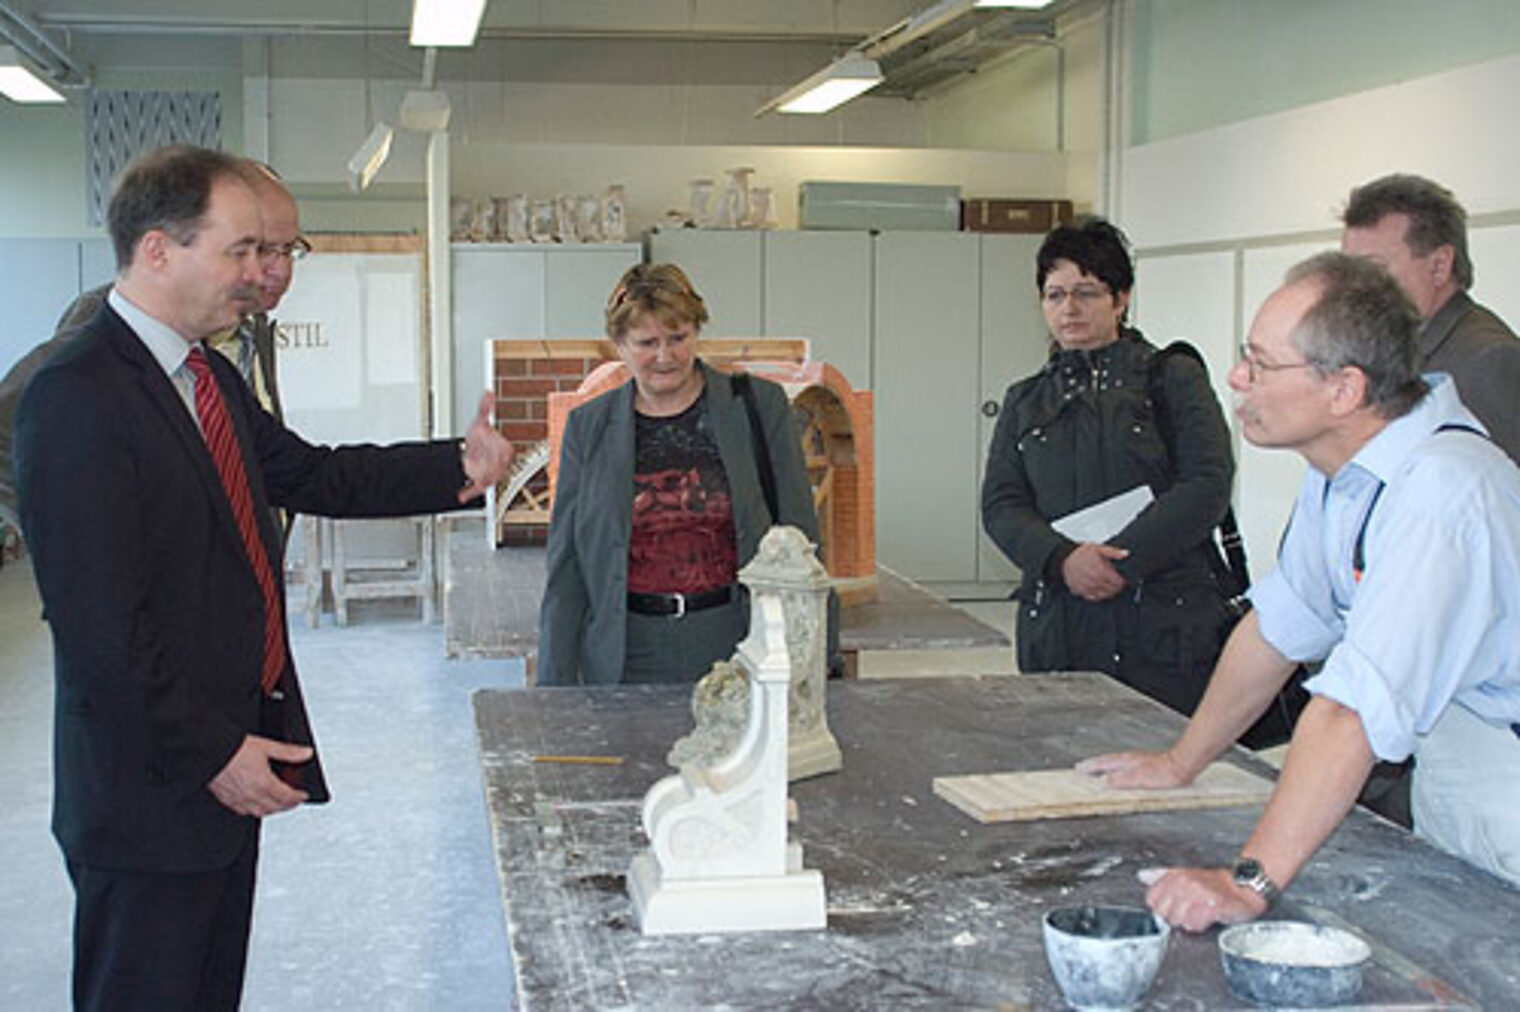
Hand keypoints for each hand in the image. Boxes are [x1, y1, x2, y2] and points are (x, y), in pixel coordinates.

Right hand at [208, 735, 311, 816]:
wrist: (208, 751)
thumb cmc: (233, 748)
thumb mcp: (266, 746)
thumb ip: (288, 752)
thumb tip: (306, 753)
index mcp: (264, 782)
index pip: (287, 797)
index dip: (298, 798)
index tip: (303, 796)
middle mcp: (252, 794)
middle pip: (275, 808)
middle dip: (287, 806)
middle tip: (293, 801)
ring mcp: (238, 799)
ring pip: (259, 813)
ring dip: (271, 810)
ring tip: (277, 804)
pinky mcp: (226, 799)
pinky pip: (243, 811)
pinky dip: (253, 811)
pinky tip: (255, 805)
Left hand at [458, 391, 514, 503]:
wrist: (471, 452)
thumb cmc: (478, 438)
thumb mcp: (479, 421)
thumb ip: (485, 408)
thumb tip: (488, 392)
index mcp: (503, 449)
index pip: (505, 452)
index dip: (500, 453)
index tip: (495, 453)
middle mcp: (498, 463)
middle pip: (498, 468)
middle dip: (491, 469)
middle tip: (484, 468)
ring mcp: (490, 474)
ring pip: (489, 479)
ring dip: (482, 481)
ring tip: (475, 480)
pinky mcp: (480, 482)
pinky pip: (476, 489)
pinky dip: (469, 493)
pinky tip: (461, 495)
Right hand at [1061, 542, 1128, 600]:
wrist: (1063, 560)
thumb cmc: (1080, 554)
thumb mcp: (1097, 548)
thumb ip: (1113, 552)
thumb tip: (1126, 554)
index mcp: (1100, 570)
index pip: (1117, 582)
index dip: (1123, 581)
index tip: (1123, 579)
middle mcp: (1094, 581)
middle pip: (1112, 590)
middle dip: (1117, 587)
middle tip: (1118, 583)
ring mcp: (1087, 588)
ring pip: (1104, 595)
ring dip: (1110, 592)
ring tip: (1110, 586)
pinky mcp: (1081, 592)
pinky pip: (1094, 598)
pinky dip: (1099, 595)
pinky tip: (1100, 589)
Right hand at [1076, 750, 1193, 788]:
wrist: (1181, 767)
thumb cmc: (1163, 774)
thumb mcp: (1138, 779)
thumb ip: (1119, 780)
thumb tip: (1103, 781)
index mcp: (1125, 762)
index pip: (1102, 764)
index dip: (1090, 767)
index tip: (1079, 768)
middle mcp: (1129, 759)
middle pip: (1106, 761)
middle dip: (1094, 764)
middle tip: (1082, 767)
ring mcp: (1137, 760)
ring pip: (1115, 762)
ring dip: (1104, 765)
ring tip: (1097, 769)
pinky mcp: (1145, 764)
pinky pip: (1124, 765)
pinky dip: (1115, 768)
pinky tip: (1120, 772)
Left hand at [1138, 866, 1266, 931]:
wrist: (1242, 888)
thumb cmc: (1213, 885)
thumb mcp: (1185, 876)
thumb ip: (1162, 876)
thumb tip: (1142, 875)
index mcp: (1175, 875)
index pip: (1152, 900)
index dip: (1162, 907)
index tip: (1175, 905)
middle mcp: (1184, 882)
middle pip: (1164, 914)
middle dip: (1175, 916)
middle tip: (1190, 910)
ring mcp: (1198, 893)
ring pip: (1179, 921)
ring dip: (1190, 921)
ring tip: (1200, 913)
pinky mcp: (1212, 905)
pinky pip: (1195, 925)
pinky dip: (1201, 925)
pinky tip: (1208, 917)